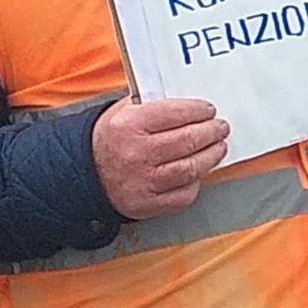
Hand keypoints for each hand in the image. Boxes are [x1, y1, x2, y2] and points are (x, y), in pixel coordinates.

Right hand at [92, 97, 228, 220]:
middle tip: (220, 128)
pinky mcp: (148, 204)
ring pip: (191, 168)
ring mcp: (143, 182)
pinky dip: (196, 182)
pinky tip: (199, 171)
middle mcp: (136, 154)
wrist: (87, 174)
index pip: (175, 113)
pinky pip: (184, 194)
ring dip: (211, 155)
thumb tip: (190, 103)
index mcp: (128, 126)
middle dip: (211, 132)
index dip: (198, 111)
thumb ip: (154, 103)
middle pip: (187, 140)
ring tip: (218, 147)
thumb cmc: (112, 140)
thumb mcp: (124, 111)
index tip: (209, 110)